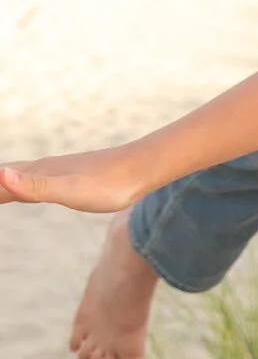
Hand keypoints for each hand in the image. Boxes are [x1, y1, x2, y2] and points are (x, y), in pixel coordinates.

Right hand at [0, 146, 149, 212]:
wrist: (144, 168)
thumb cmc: (110, 183)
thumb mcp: (71, 190)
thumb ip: (35, 186)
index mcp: (33, 174)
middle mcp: (37, 169)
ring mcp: (50, 171)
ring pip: (9, 175)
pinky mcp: (64, 176)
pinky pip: (26, 179)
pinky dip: (9, 183)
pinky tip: (14, 185)